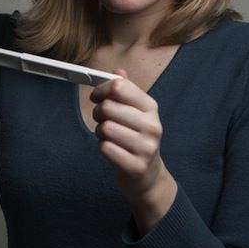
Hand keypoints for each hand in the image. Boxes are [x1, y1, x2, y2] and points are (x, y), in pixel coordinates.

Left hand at [90, 69, 177, 233]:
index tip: (96, 96)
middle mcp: (152, 126)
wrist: (148, 175)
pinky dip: (102, 147)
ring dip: (100, 132)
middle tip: (101, 119)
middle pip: (108, 107)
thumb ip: (126, 91)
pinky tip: (111, 149)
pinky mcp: (136, 166)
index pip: (120, 87)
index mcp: (151, 107)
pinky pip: (105, 148)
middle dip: (98, 113)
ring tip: (108, 136)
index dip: (102, 89)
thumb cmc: (136, 139)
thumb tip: (118, 71)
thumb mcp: (136, 113)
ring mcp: (146, 147)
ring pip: (105, 128)